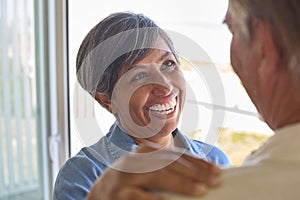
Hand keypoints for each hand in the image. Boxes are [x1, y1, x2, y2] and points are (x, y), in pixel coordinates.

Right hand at [86, 143, 220, 199]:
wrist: (99, 193)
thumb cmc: (130, 182)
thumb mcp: (146, 170)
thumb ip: (166, 169)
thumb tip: (200, 177)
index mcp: (145, 152)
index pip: (175, 154)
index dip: (197, 162)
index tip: (216, 169)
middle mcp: (136, 160)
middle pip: (169, 163)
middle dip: (193, 171)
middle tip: (214, 179)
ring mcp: (126, 176)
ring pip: (156, 176)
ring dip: (179, 183)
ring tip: (199, 190)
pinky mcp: (119, 194)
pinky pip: (139, 196)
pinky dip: (154, 199)